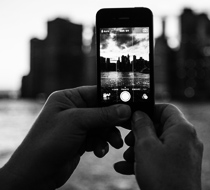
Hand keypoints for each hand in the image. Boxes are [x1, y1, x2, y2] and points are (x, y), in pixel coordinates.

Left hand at [0, 86, 130, 189]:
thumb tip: (125, 109)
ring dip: (109, 134)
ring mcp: (77, 126)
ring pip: (102, 125)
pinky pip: (97, 138)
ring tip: (115, 143)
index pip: (95, 93)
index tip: (128, 105)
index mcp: (68, 98)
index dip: (112, 98)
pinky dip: (101, 144)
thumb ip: (103, 114)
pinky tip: (99, 151)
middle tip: (127, 126)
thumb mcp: (77, 122)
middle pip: (101, 110)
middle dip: (113, 120)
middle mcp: (73, 110)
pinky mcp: (80, 139)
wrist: (36, 173)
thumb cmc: (49, 141)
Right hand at [114, 104, 202, 189]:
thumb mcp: (145, 146)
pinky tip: (124, 167)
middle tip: (128, 141)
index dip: (149, 110)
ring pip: (156, 143)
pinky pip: (158, 157)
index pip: (166, 109)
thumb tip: (139, 114)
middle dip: (139, 134)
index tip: (135, 117)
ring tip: (126, 157)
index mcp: (182, 130)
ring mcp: (181, 155)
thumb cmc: (162, 177)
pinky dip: (143, 160)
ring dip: (138, 149)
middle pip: (158, 127)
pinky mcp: (176, 167)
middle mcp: (185, 140)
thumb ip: (141, 126)